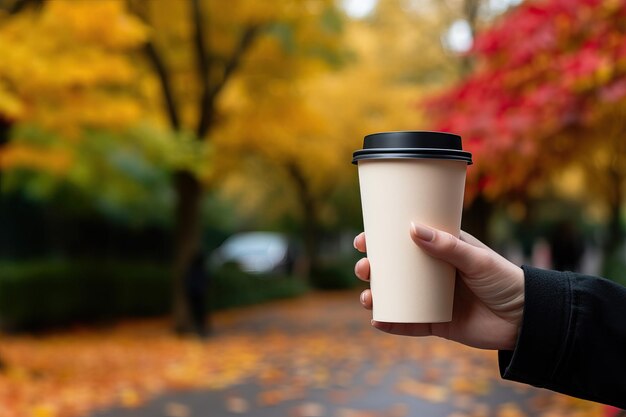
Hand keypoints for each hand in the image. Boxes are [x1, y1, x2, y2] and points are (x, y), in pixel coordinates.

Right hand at [354, 223, 523, 349]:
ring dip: (376, 296)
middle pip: (393, 269)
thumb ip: (447, 246)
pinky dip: (391, 323)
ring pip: (396, 296)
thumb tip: (412, 229)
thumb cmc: (505, 281)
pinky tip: (377, 321)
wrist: (527, 321)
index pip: (405, 241)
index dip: (381, 240)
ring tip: (367, 298)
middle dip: (372, 269)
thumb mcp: (476, 259)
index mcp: (441, 250)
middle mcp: (432, 273)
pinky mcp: (436, 323)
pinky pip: (408, 323)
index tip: (363, 240)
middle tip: (363, 269)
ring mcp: (432, 298)